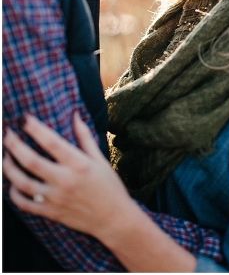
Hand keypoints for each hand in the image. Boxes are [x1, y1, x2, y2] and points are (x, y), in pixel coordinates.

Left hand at [3, 112, 133, 240]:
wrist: (114, 219)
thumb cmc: (110, 187)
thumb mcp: (101, 160)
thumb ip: (85, 137)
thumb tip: (75, 115)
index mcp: (79, 165)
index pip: (52, 142)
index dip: (35, 128)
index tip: (24, 118)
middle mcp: (65, 180)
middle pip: (31, 161)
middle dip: (14, 145)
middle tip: (7, 133)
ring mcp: (55, 198)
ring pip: (22, 182)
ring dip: (9, 168)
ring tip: (5, 156)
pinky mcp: (50, 212)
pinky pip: (24, 203)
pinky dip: (13, 194)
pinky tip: (11, 184)